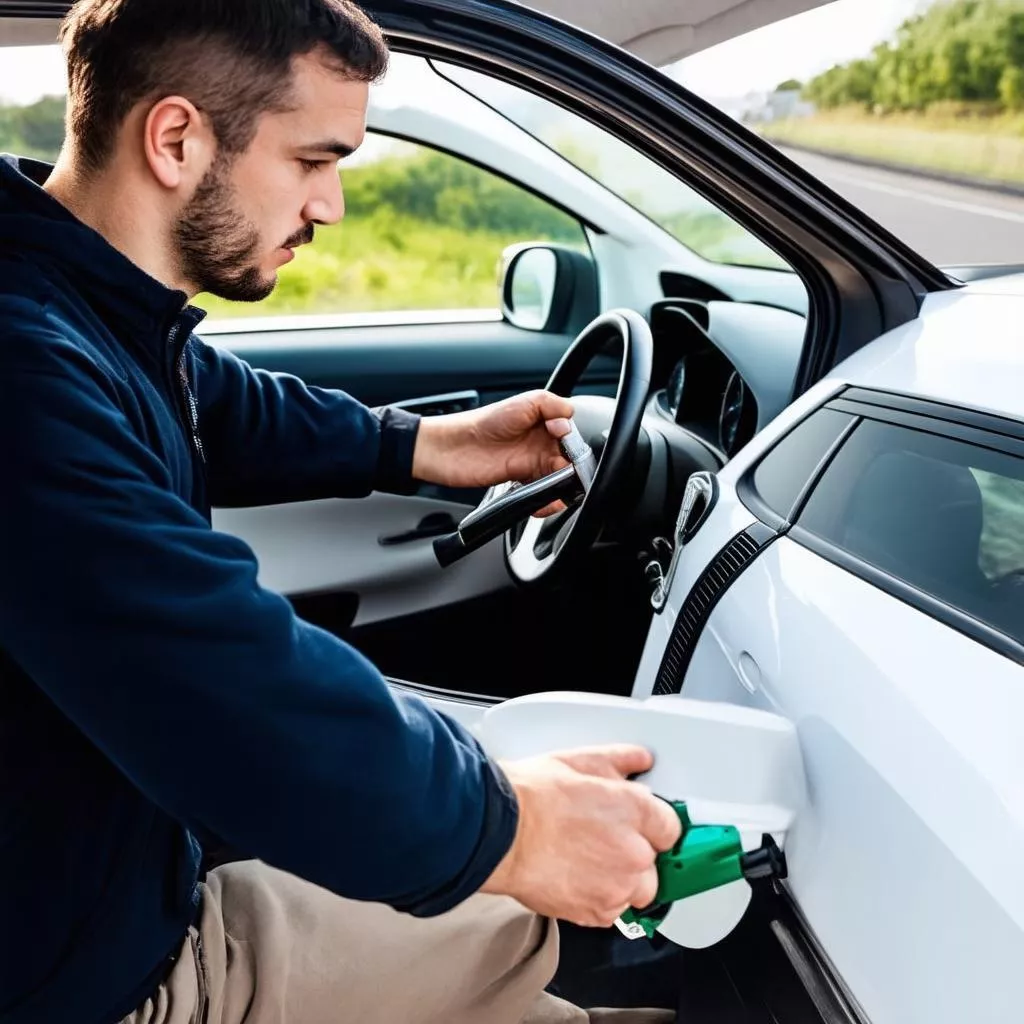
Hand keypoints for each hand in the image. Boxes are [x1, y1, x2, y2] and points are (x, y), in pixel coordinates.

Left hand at [411, 390, 573, 506]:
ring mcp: (530, 463)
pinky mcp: (520, 482)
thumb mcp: (523, 403)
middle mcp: (539, 443)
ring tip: (558, 492)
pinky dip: (548, 502)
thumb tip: (570, 419)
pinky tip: (546, 501)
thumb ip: (552, 404)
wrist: (450, 448)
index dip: (573, 442)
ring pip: (559, 480)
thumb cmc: (481, 422)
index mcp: (544, 422)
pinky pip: (542, 495)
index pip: (573, 435)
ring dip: (563, 489)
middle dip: (572, 470)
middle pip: (569, 460)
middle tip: (563, 473)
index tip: (565, 445)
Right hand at [480, 746, 681, 927]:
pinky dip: (599, 899)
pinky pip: (612, 911)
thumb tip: (638, 760)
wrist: (500, 834)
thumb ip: (619, 760)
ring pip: (636, 890)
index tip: (640, 825)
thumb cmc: (532, 796)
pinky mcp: (596, 913)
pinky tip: (576, 876)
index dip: (651, 824)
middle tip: (603, 839)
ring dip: (620, 879)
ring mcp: (617, 887)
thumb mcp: (579, 760)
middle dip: (635, 852)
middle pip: (654, 862)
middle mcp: (635, 852)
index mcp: (637, 811)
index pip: (670, 827)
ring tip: (587, 859)